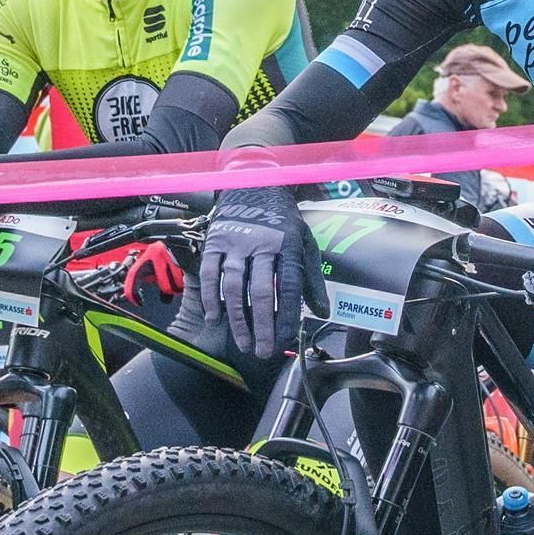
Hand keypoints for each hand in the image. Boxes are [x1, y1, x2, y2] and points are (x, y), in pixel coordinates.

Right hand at [187, 184, 310, 363]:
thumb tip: (322, 312)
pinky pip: (212, 273)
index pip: (289, 287)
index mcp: (288, 244)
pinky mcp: (216, 241)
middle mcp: (262, 244)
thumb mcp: (305, 242)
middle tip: (262, 351)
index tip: (285, 339)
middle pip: (261, 292)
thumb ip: (312, 278)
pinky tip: (216, 318)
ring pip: (234, 287)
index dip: (287, 316)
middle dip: (262, 326)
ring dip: (237, 319)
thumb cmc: (283, 219)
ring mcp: (236, 242)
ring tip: (243, 342)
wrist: (254, 183)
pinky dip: (212, 298)